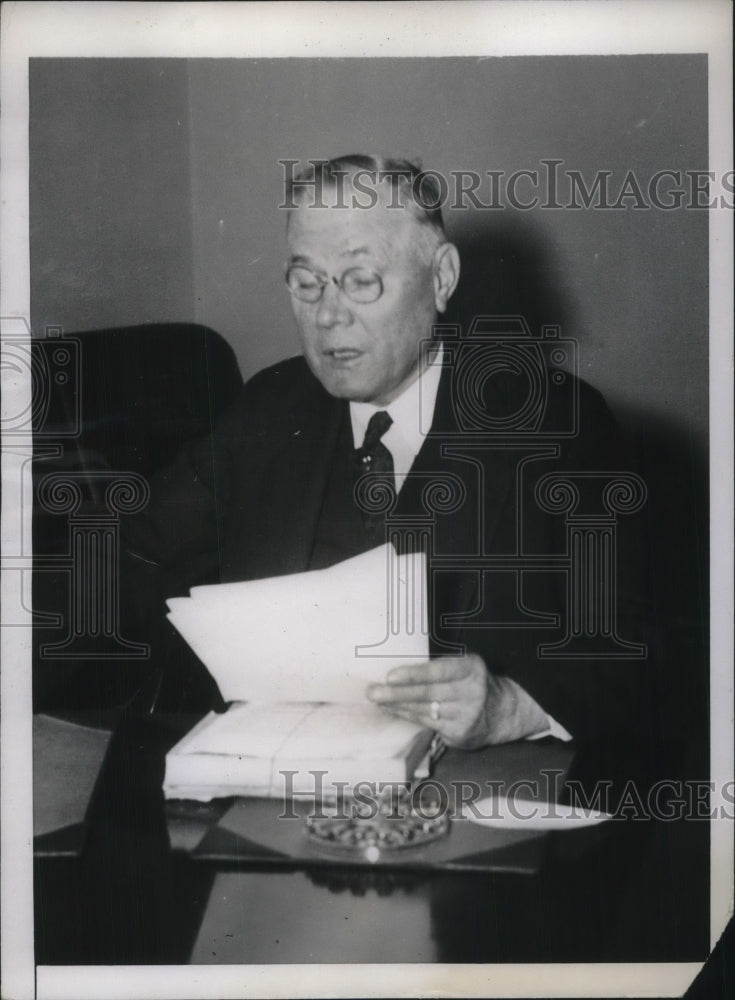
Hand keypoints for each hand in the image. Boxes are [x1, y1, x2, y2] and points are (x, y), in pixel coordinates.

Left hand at [365, 654, 489, 747]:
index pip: (440, 670)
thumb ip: (441, 667)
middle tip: (372, 692)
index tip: (390, 676)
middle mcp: (472, 692)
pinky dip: (408, 716)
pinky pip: (428, 724)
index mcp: (471, 668)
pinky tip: (394, 711)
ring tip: (378, 701)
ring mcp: (467, 715)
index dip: (414, 674)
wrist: (503, 712)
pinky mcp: (461, 733)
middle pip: (429, 693)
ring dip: (398, 706)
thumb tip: (399, 671)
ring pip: (425, 710)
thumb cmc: (473, 683)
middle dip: (397, 693)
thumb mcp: (465, 667)